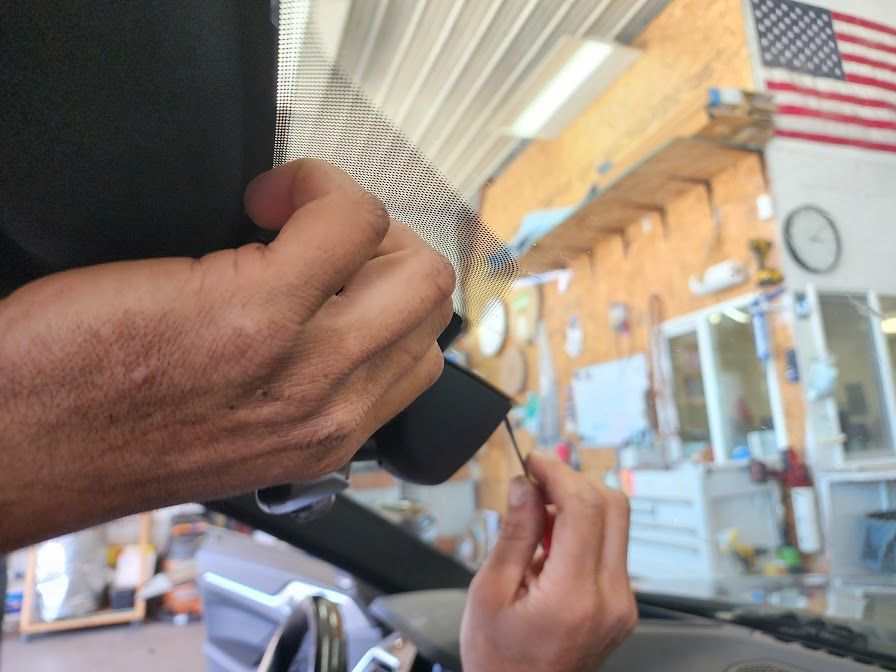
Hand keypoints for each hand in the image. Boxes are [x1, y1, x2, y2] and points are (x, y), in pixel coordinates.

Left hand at [0, 159, 453, 549]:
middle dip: (383, 248)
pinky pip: (347, 218)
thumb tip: (329, 307)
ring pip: (412, 258)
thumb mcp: (234, 429)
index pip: (423, 349)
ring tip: (288, 221)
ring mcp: (304, 360)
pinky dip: (315, 187)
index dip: (380, 292)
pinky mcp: (259, 308)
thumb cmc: (104, 427)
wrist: (20, 440)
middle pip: (431, 298)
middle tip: (315, 239)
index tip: (324, 274)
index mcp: (330, 435)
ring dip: (354, 218)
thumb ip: (300, 380)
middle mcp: (332, 407)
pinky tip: (258, 201)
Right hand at [460, 453, 635, 671]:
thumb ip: (514, 534)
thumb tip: (526, 485)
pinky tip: (551, 546)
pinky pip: (612, 548)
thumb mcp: (489, 592)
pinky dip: (585, 531)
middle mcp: (610, 598)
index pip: (584, 508)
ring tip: (538, 520)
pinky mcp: (623, 605)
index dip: (559, 473)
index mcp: (573, 595)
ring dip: (580, 506)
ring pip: (616, 524)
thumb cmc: (499, 659)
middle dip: (574, 482)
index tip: (535, 461)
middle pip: (614, 507)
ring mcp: (622, 603)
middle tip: (538, 480)